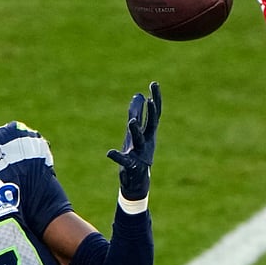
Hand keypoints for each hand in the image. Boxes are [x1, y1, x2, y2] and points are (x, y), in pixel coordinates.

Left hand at [106, 82, 160, 200]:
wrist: (137, 180)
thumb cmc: (137, 153)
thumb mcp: (135, 131)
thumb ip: (137, 113)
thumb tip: (138, 95)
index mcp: (149, 133)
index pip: (155, 113)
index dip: (156, 98)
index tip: (154, 84)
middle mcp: (147, 142)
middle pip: (152, 124)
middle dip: (152, 112)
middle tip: (151, 99)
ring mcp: (140, 154)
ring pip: (139, 140)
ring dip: (135, 131)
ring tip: (131, 121)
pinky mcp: (131, 166)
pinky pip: (124, 161)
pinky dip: (117, 157)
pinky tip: (110, 153)